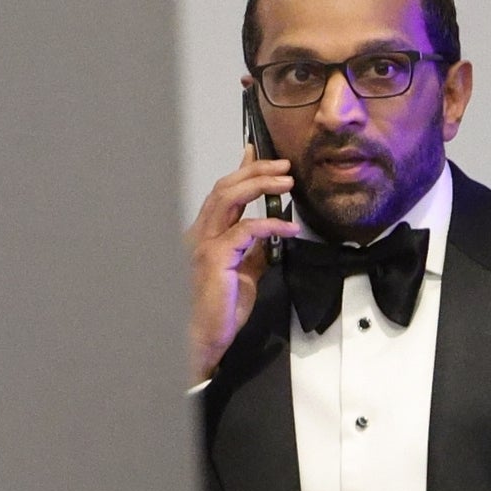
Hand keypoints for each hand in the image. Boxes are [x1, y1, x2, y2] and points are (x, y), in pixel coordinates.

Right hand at [186, 145, 298, 382]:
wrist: (203, 339)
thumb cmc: (219, 311)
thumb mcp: (245, 275)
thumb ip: (255, 252)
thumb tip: (274, 235)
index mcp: (205, 235)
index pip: (223, 194)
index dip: (240, 170)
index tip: (255, 151)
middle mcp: (200, 234)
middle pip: (225, 188)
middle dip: (255, 170)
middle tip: (283, 166)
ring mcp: (204, 244)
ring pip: (229, 198)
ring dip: (260, 184)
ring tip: (287, 182)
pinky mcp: (214, 258)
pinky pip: (246, 231)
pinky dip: (270, 224)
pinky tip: (290, 227)